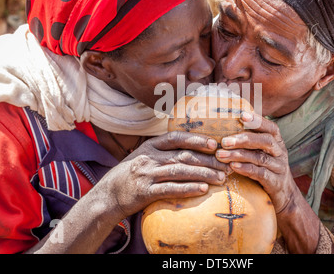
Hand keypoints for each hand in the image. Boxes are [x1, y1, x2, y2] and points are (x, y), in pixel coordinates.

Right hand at [96, 131, 231, 221]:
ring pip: (180, 171)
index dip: (196, 139)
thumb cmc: (130, 175)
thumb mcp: (143, 156)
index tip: (214, 144)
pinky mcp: (145, 192)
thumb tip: (190, 148)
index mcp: (150, 146)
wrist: (107, 195)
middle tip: (225, 165)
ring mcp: (147, 174)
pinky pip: (171, 189)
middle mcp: (149, 157)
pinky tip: (203, 189)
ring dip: (203, 174)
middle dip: (207, 160)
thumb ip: (163, 152)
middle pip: (183, 155)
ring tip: (221, 178)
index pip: (176, 138)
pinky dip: (188, 188)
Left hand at [215, 111, 294, 213]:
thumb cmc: (266, 170)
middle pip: (265, 141)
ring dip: (239, 155)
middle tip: (224, 141)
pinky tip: (233, 167)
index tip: (241, 115)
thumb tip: (226, 126)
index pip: (271, 128)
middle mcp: (280, 153)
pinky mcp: (275, 182)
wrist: (284, 196)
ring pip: (260, 157)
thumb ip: (250, 142)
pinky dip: (246, 169)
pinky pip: (260, 174)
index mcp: (277, 142)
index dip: (257, 120)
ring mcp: (279, 168)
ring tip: (221, 154)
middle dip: (244, 139)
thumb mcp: (262, 153)